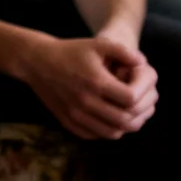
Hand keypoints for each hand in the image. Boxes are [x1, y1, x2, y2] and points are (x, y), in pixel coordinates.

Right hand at [17, 35, 158, 140]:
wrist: (37, 62)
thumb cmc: (70, 51)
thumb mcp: (97, 44)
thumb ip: (123, 52)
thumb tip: (143, 63)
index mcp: (95, 82)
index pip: (131, 99)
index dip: (143, 93)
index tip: (142, 86)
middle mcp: (86, 102)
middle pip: (125, 120)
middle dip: (140, 112)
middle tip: (144, 103)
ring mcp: (76, 115)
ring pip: (112, 133)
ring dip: (126, 125)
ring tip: (131, 112)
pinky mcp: (68, 122)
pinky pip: (96, 135)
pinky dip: (108, 130)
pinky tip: (112, 118)